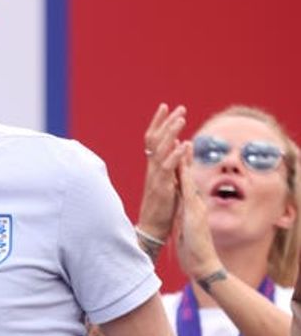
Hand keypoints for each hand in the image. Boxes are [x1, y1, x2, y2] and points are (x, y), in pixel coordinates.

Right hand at [136, 103, 186, 242]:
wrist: (153, 229)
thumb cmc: (162, 208)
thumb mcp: (169, 183)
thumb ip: (173, 165)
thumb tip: (178, 148)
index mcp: (154, 167)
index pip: (153, 139)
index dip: (158, 122)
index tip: (166, 107)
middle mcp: (152, 169)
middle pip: (156, 140)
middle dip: (167, 122)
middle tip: (179, 108)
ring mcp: (156, 178)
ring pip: (161, 150)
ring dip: (171, 133)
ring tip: (181, 119)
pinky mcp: (161, 188)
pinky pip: (167, 168)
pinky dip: (175, 155)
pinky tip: (183, 144)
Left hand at [176, 145, 222, 281]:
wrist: (202, 265)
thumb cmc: (193, 251)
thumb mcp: (186, 231)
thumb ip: (184, 220)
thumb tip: (180, 215)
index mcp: (190, 209)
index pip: (185, 185)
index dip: (181, 170)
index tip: (177, 154)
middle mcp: (195, 206)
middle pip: (188, 179)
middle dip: (185, 160)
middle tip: (183, 140)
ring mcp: (196, 209)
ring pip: (190, 182)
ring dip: (187, 164)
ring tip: (184, 145)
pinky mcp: (194, 215)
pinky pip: (189, 195)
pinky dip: (186, 182)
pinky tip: (183, 169)